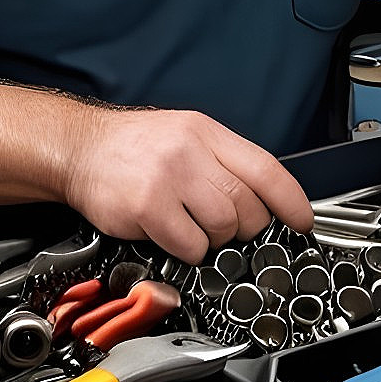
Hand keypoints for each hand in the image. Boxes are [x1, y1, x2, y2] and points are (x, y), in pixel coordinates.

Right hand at [63, 107, 313, 263]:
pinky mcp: (148, 207)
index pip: (265, 168)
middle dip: (245, 226)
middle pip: (247, 204)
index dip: (290, 200)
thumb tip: (262, 198)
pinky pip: (190, 245)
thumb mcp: (184, 135)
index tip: (302, 221)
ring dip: (213, 238)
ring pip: (222, 227)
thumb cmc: (132, 147)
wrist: (79, 148)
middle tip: (228, 227)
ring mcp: (169, 178)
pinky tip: (171, 233)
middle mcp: (191, 151)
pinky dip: (187, 249)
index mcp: (206, 132)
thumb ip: (222, 161)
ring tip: (192, 226)